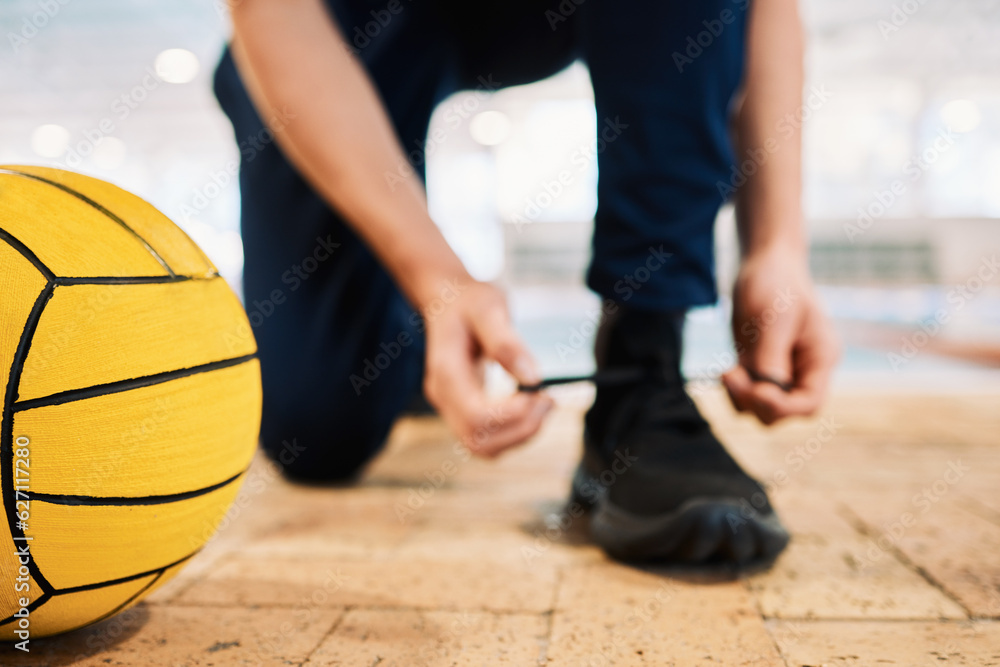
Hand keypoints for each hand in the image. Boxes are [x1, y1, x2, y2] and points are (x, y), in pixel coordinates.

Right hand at [421, 280, 553, 456]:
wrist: (447, 300)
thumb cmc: (468, 301)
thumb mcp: (489, 307)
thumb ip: (507, 343)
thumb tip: (532, 378)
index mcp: (445, 372)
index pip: (476, 416)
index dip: (512, 415)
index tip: (542, 394)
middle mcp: (443, 396)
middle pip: (479, 440)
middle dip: (520, 430)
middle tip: (549, 401)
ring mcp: (449, 407)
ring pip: (483, 447)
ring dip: (519, 435)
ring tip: (544, 404)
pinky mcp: (462, 410)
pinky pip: (487, 438)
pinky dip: (513, 431)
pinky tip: (532, 406)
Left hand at [722, 243, 839, 423]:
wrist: (764, 262)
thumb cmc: (775, 283)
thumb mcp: (773, 320)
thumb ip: (771, 359)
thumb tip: (765, 393)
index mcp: (820, 358)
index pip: (808, 403)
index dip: (783, 407)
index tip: (757, 391)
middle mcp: (803, 370)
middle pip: (784, 411)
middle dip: (757, 402)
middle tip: (733, 375)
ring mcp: (780, 370)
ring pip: (760, 407)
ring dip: (740, 398)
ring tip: (727, 372)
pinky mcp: (757, 366)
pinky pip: (746, 393)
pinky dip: (733, 390)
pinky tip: (725, 370)